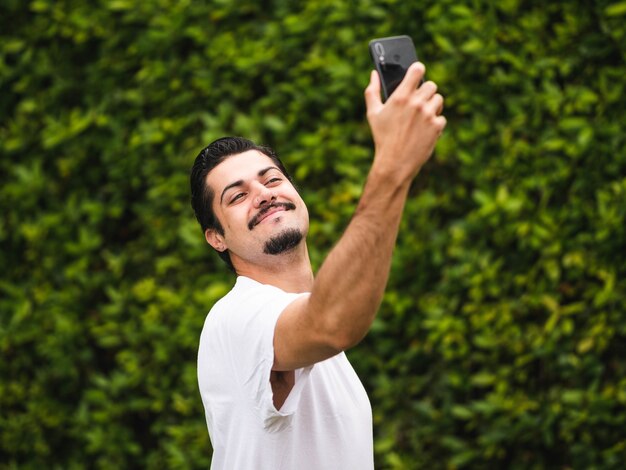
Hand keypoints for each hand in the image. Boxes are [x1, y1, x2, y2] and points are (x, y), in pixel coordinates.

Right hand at [364, 62, 445, 182]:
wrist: (394, 162)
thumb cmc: (382, 137)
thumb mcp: (373, 113)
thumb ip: (372, 91)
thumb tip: (374, 74)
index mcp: (401, 96)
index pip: (418, 69)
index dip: (418, 70)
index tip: (417, 74)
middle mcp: (417, 103)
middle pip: (431, 85)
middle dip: (425, 93)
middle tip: (418, 102)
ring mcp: (429, 114)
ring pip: (438, 99)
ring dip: (432, 106)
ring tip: (422, 117)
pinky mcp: (437, 126)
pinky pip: (441, 118)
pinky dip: (435, 124)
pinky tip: (424, 130)